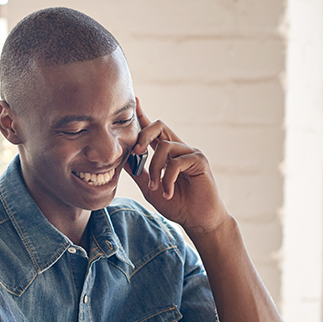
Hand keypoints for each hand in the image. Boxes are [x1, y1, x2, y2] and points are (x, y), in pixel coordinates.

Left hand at [124, 100, 230, 235]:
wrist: (197, 220)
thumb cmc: (177, 204)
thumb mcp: (150, 188)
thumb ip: (138, 173)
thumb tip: (122, 159)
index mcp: (167, 153)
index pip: (154, 131)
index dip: (143, 116)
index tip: (134, 101)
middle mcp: (179, 149)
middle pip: (159, 126)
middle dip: (143, 134)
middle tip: (135, 151)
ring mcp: (191, 153)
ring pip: (164, 147)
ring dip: (154, 169)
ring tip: (155, 187)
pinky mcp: (200, 161)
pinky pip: (176, 162)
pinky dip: (168, 179)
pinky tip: (168, 193)